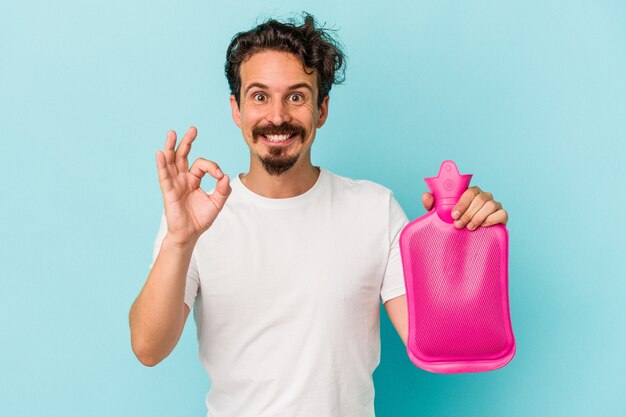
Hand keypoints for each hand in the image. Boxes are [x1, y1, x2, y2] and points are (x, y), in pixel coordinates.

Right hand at [155, 127, 231, 244]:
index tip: (219, 175)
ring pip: (171, 162)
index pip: (201, 165)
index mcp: (193, 180)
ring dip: (171, 147)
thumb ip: (222, 190)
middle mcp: (182, 178)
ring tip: (172, 133)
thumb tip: (226, 176)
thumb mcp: (216, 203)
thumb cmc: (200, 219)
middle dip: (187, 142)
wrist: (189, 234)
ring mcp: (174, 183)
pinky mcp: (168, 191)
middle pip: (183, 155)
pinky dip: (162, 164)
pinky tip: (160, 153)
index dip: (212, 167)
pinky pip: (164, 176)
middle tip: (193, 129)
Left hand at [421, 186, 507, 229]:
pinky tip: (483, 226)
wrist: (468, 236)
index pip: (469, 191)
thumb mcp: (441, 213)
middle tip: (458, 225)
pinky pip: (502, 214)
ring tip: (469, 227)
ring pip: (490, 206)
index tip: (453, 215)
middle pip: (480, 199)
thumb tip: (426, 196)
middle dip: (468, 213)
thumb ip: (433, 203)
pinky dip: (491, 220)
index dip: (462, 203)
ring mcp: (495, 205)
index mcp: (471, 192)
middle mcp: (484, 196)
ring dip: (478, 217)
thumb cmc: (455, 220)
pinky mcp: (502, 215)